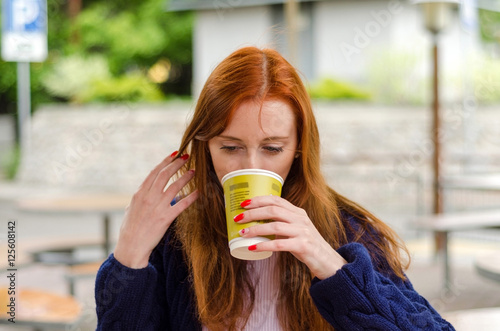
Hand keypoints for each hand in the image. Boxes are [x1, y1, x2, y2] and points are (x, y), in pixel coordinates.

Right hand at [113, 152, 197, 268]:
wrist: (131, 246)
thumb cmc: (130, 228)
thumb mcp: (131, 208)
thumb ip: (141, 197)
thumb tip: (147, 189)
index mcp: (139, 193)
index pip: (154, 172)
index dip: (165, 162)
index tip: (174, 154)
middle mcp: (148, 197)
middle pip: (165, 175)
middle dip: (177, 164)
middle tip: (187, 157)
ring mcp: (157, 207)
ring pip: (174, 187)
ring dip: (185, 177)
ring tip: (194, 171)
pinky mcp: (165, 218)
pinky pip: (182, 205)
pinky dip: (191, 197)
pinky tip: (199, 192)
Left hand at [235, 195, 345, 278]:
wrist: (328, 261)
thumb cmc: (307, 246)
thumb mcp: (297, 229)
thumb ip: (282, 223)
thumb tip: (257, 221)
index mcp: (298, 212)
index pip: (276, 200)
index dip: (258, 200)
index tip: (243, 203)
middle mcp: (301, 219)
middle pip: (273, 210)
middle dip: (253, 213)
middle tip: (238, 218)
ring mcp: (303, 232)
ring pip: (275, 225)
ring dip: (256, 229)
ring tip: (243, 233)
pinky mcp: (303, 246)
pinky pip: (280, 244)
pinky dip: (264, 245)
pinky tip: (253, 247)